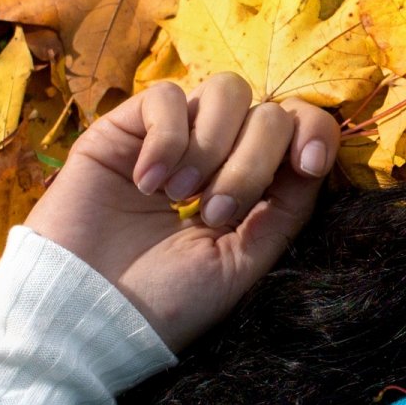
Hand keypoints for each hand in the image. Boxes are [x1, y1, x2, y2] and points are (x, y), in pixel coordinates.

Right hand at [22, 73, 342, 354]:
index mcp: (256, 184)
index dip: (315, 132)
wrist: (91, 313)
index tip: (310, 164)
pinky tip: (146, 184)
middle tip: (214, 213)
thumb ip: (286, 210)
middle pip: (268, 113)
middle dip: (253, 162)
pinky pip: (166, 96)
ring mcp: (174, 138)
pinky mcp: (124, 129)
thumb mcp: (245, 260)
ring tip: (181, 196)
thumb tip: (314, 159)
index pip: (301, 127)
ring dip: (214, 146)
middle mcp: (220, 154)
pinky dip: (167, 139)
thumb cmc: (168, 298)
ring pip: (226, 91)